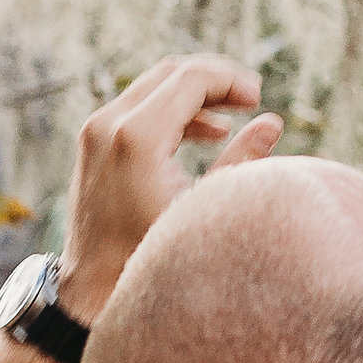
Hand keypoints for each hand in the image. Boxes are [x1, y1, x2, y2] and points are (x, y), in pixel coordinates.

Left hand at [59, 54, 280, 321]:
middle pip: (171, 73)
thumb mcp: (203, 209)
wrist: (91, 290)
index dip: (230, 80)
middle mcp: (109, 124)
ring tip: (235, 114)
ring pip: (153, 86)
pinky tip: (208, 132)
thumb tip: (270, 124)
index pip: (190, 78)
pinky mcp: (92, 142)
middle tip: (251, 99)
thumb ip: (240, 162)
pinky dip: (173, 110)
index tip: (258, 99)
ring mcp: (95, 131)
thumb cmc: (150, 258)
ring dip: (195, 94)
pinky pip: (138, 106)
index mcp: (137, 137)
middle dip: (215, 80)